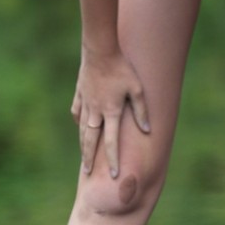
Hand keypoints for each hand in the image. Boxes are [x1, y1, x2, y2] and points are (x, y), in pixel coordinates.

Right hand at [71, 47, 149, 177]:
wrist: (100, 49)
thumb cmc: (122, 68)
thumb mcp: (138, 89)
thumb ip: (142, 111)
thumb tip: (147, 130)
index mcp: (111, 112)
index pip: (111, 142)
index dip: (113, 159)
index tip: (115, 174)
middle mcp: (96, 111)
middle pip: (91, 141)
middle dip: (89, 158)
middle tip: (87, 173)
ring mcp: (86, 103)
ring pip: (82, 129)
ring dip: (83, 145)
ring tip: (83, 157)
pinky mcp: (80, 94)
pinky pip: (77, 113)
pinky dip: (79, 123)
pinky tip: (81, 128)